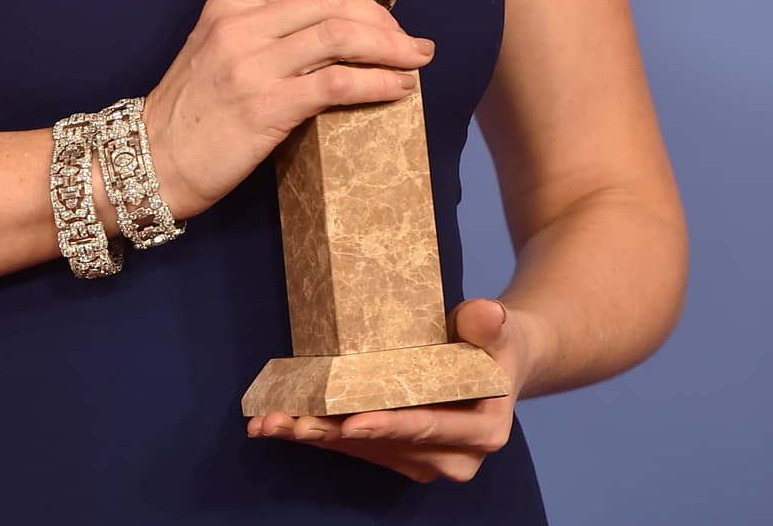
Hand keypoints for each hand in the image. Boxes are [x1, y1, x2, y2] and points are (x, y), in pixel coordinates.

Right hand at [143, 0, 432, 220]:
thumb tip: (328, 24)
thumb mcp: (214, 47)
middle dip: (380, 14)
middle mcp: (240, 25)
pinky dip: (379, 83)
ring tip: (416, 58)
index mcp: (227, 2)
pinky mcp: (267, 109)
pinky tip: (398, 88)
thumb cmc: (189, 108)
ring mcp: (252, 66)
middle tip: (404, 37)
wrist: (152, 160)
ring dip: (391, 45)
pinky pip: (337, 85)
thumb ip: (260, 26)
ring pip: (339, 36)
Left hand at [245, 298, 527, 483]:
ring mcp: (423, 459)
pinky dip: (321, 433)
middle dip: (336, 435)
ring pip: (364, 449)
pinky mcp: (399, 452)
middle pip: (387, 444)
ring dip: (317, 437)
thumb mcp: (498, 328)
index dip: (389, 425)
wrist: (496, 360)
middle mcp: (453, 457)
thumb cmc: (495, 343)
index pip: (428, 427)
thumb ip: (489, 324)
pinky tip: (283, 422)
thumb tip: (482, 312)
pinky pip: (357, 445)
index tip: (351, 422)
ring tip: (273, 422)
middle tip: (292, 422)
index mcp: (482, 432)